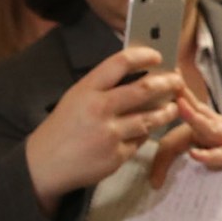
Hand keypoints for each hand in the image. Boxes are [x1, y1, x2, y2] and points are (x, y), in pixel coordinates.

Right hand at [24, 48, 180, 212]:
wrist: (43, 165)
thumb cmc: (62, 128)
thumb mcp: (76, 98)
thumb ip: (103, 87)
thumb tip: (138, 73)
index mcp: (87, 90)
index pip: (120, 63)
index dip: (144, 56)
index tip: (158, 56)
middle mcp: (99, 109)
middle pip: (144, 90)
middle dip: (167, 83)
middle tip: (178, 81)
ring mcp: (109, 134)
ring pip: (150, 118)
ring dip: (166, 111)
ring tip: (173, 107)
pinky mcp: (116, 156)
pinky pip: (140, 141)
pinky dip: (144, 135)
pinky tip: (146, 130)